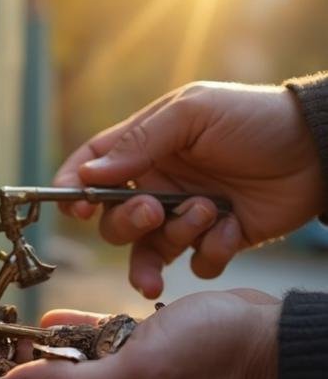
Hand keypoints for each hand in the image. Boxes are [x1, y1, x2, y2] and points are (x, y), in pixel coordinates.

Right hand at [54, 82, 322, 297]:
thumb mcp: (192, 114)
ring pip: (150, 250)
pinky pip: (195, 264)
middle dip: (127, 222)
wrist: (319, 150)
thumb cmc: (253, 119)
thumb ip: (138, 143)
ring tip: (208, 216)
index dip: (74, 190)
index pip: (91, 169)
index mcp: (145, 149)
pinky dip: (210, 253)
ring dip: (173, 239)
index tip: (76, 208)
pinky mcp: (216, 241)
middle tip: (153, 211)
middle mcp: (158, 185)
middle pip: (113, 220)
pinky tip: (233, 228)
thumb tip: (88, 175)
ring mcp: (185, 216)